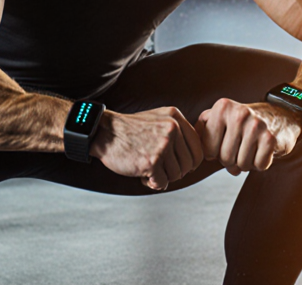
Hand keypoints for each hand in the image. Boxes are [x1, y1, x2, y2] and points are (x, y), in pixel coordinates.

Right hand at [89, 107, 203, 190]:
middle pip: (189, 164)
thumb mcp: (158, 119)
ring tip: (147, 168)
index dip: (190, 162)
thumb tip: (196, 157)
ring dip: (162, 177)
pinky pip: (163, 183)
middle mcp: (172, 129)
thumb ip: (178, 132)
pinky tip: (142, 174)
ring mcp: (162, 145)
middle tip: (159, 168)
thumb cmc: (130, 130)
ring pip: (176, 175)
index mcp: (175, 117)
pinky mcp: (152, 161)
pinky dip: (152, 183)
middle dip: (175, 171)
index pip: (198, 149)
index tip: (179, 165)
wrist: (104, 132)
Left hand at [196, 98, 300, 175]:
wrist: (280, 115)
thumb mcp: (220, 116)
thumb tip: (192, 147)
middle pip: (224, 158)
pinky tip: (262, 151)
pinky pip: (258, 166)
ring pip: (241, 165)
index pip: (207, 148)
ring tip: (250, 149)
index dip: (214, 154)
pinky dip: (260, 164)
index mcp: (222, 107)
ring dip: (245, 163)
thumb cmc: (243, 122)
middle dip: (230, 161)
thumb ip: (202, 128)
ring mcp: (256, 125)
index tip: (223, 145)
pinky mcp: (271, 138)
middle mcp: (238, 114)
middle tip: (239, 149)